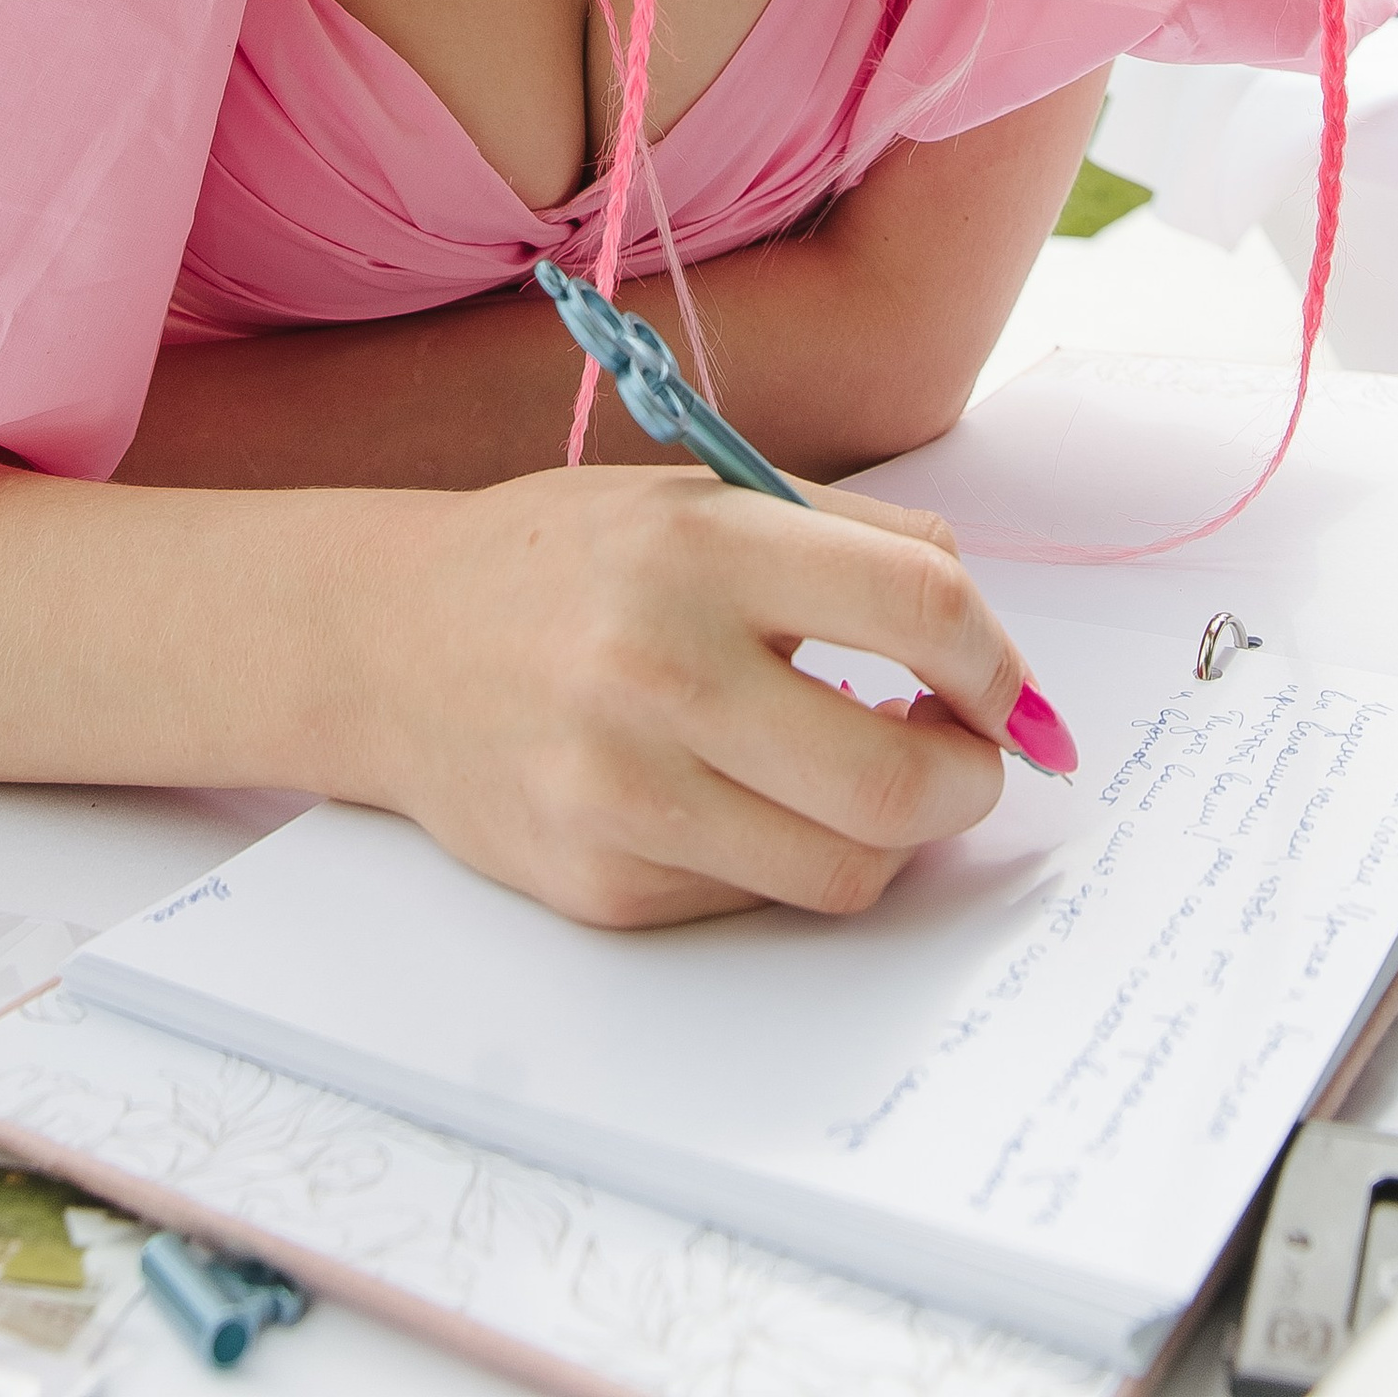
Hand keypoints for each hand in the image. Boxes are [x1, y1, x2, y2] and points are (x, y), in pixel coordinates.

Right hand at [357, 465, 1037, 928]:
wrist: (389, 645)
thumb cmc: (565, 562)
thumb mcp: (702, 496)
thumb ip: (854, 541)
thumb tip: (987, 635)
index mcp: (700, 549)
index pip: (921, 608)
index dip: (999, 660)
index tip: (1007, 685)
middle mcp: (658, 674)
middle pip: (902, 781)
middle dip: (974, 777)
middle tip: (969, 751)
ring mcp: (624, 797)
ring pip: (847, 870)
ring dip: (898, 835)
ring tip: (871, 773)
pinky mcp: (601, 888)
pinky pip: (758, 900)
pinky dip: (789, 855)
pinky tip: (754, 795)